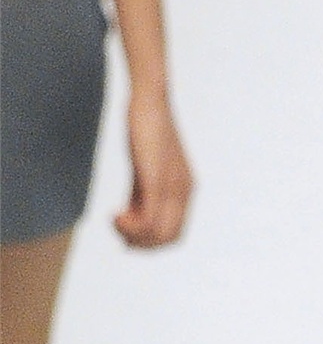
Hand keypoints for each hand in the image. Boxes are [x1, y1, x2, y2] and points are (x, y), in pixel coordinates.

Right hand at [113, 86, 192, 246]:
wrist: (149, 100)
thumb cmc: (145, 130)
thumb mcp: (145, 168)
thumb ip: (143, 193)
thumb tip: (133, 215)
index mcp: (185, 190)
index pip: (174, 234)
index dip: (151, 242)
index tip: (127, 233)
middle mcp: (184, 192)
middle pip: (168, 239)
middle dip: (142, 243)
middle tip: (119, 229)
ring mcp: (172, 187)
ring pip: (159, 233)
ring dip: (133, 236)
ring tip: (115, 220)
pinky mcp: (156, 179)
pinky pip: (150, 218)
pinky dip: (131, 226)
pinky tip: (115, 216)